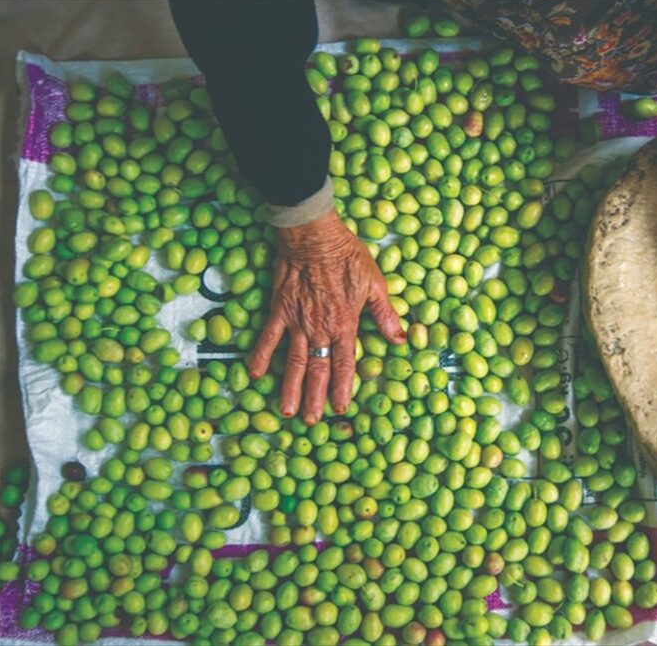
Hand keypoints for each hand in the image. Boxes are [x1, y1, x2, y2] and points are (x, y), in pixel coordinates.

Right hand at [248, 210, 404, 423]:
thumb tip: (401, 340)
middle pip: (318, 370)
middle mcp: (320, 328)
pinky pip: (268, 337)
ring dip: (290, 387)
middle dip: (315, 398)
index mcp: (345, 324)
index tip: (340, 408)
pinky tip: (255, 374)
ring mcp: (297, 321)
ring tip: (287, 410)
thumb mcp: (375, 284)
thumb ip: (386, 315)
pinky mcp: (279, 309)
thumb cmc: (347, 256)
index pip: (344, 365)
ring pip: (294, 361)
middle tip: (311, 421)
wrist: (314, 235)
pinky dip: (261, 355)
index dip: (342, 389)